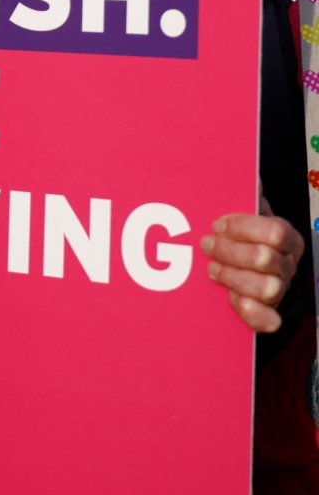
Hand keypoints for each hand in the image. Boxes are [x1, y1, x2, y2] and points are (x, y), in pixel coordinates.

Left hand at [202, 201, 303, 332]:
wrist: (250, 272)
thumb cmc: (246, 238)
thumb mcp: (250, 215)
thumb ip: (248, 197)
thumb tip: (250, 175)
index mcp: (288, 238)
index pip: (275, 231)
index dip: (243, 227)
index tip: (217, 224)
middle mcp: (288, 265)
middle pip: (265, 259)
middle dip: (230, 251)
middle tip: (206, 245)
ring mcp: (280, 290)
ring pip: (266, 288)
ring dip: (233, 277)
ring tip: (211, 269)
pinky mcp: (268, 314)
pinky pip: (268, 320)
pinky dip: (252, 313)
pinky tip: (234, 300)